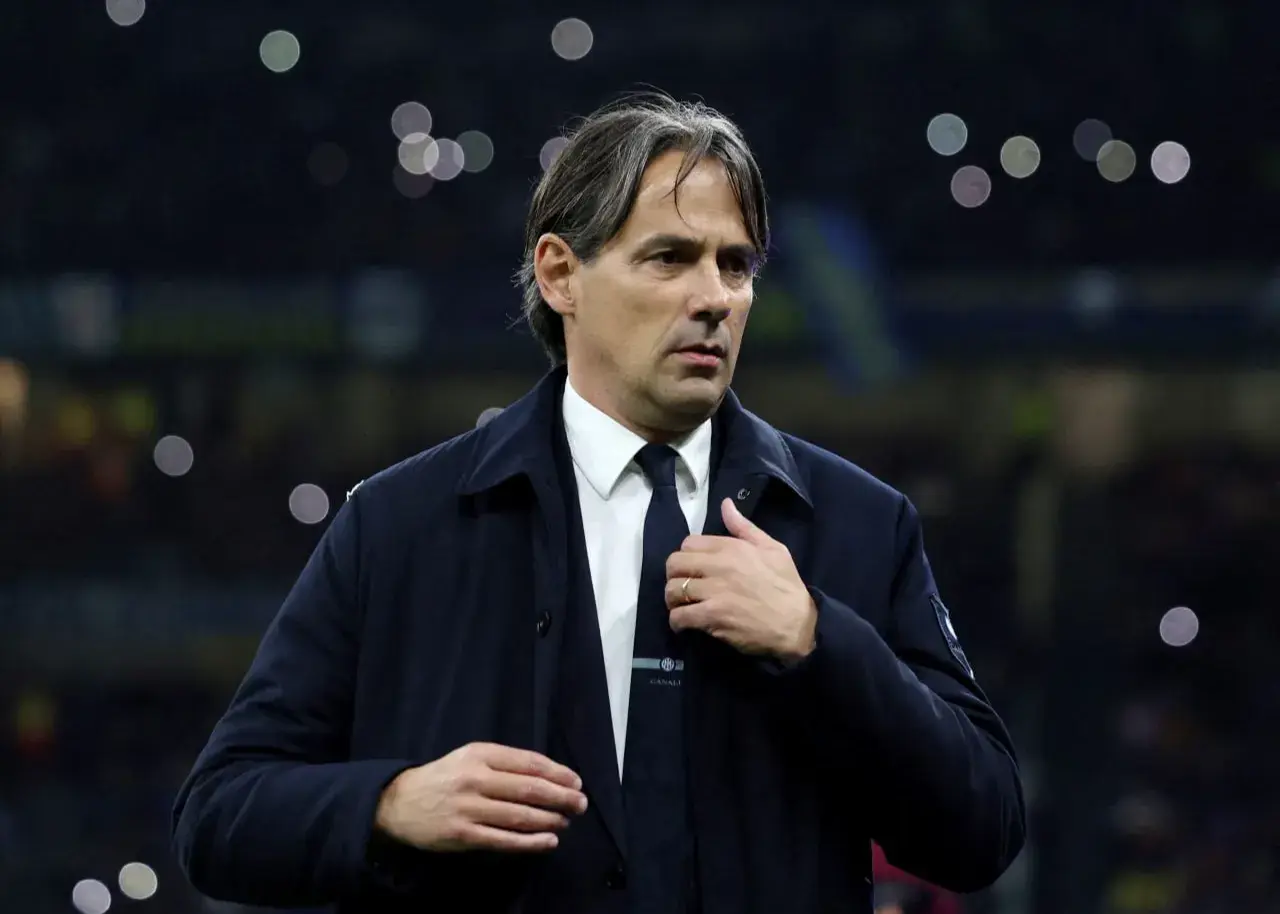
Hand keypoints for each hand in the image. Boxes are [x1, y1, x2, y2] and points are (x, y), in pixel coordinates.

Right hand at [374, 742, 587, 852]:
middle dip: (561, 797)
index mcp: (480, 754)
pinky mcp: (463, 835)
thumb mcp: (470, 758)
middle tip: (580, 804)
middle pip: (529, 788)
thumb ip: (505, 763)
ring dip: (550, 819)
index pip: (529, 762)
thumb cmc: (445, 778)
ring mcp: (468, 808)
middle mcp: (475, 778)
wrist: (400, 803)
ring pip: (520, 815)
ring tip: (566, 821)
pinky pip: (504, 840)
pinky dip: (530, 842)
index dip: (557, 773)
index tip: (576, 782)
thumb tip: (550, 776)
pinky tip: (549, 841)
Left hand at [664, 498, 817, 662]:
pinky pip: (679, 616)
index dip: (687, 556)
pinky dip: (677, 622)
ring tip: (683, 606)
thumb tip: (725, 504)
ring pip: (672, 590)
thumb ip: (744, 527)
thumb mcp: (773, 549)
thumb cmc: (786, 586)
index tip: (694, 568)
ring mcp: (714, 592)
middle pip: (674, 564)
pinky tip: (685, 624)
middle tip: (683, 587)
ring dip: (673, 600)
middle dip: (674, 576)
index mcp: (732, 547)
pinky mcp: (712, 617)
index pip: (688, 543)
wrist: (798, 625)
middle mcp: (719, 566)